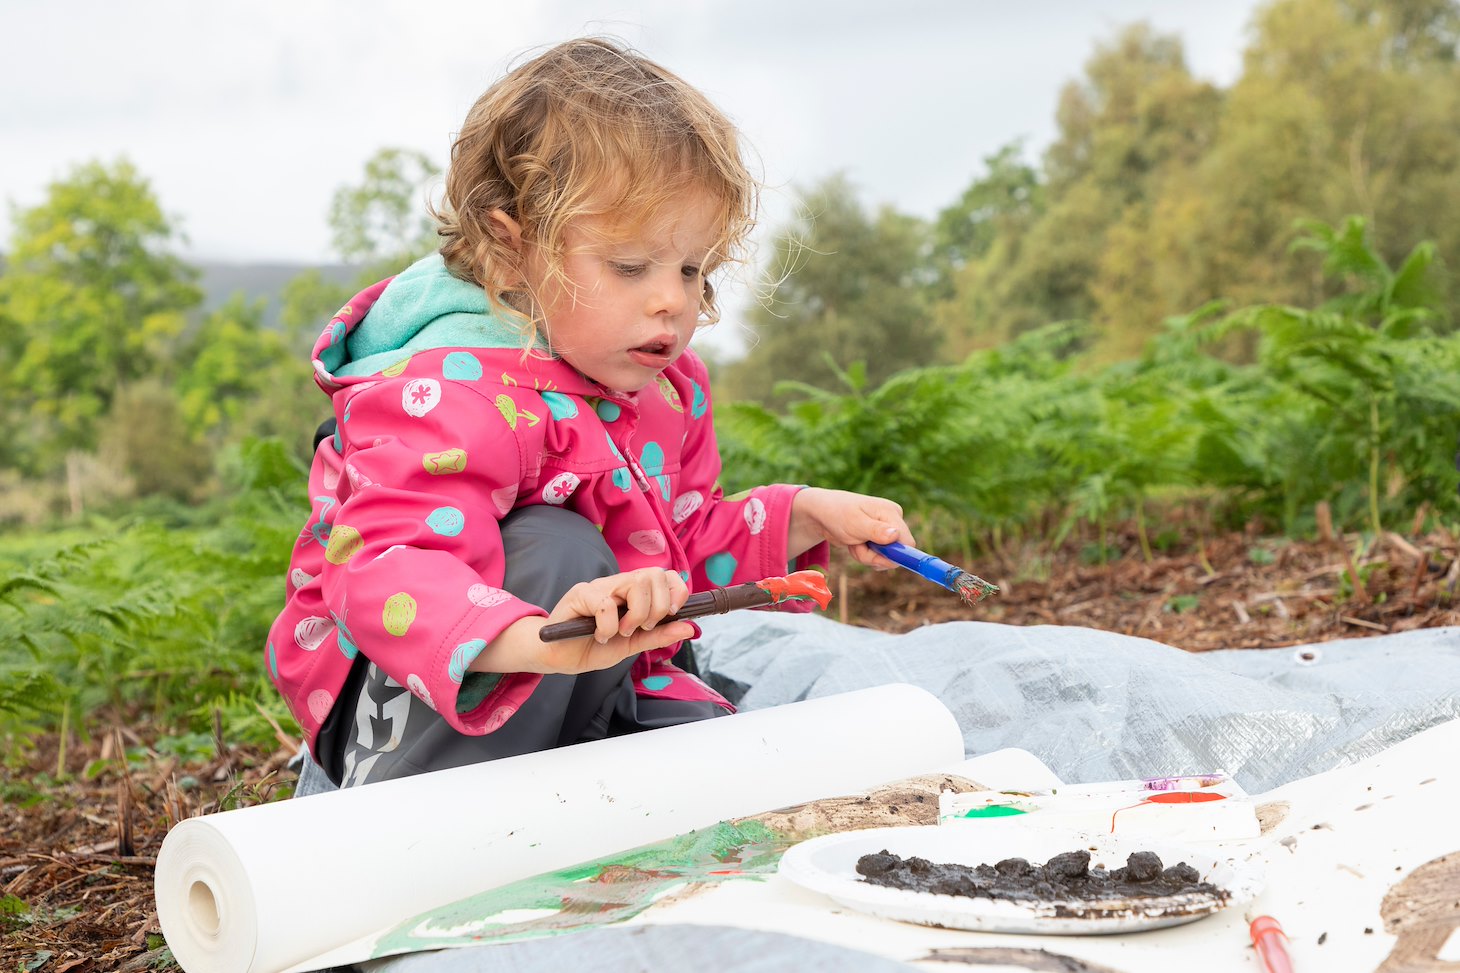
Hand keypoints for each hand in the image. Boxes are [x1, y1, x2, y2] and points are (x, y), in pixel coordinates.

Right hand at [532, 568, 695, 673]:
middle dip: (657, 607)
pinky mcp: (580, 595)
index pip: (665, 575)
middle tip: (642, 628)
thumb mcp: (632, 644)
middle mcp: (618, 583)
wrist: (558, 656)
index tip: (672, 614)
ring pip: (635, 584)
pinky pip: (607, 605)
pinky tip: (599, 635)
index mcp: (633, 592)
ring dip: (636, 615)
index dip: (677, 591)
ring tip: (621, 631)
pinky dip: (608, 627)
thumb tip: (690, 627)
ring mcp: (599, 587)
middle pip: (654, 575)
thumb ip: (659, 635)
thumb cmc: (592, 646)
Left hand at [788, 487, 913, 568]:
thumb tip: (896, 535)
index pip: (907, 543)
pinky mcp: (879, 539)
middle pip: (896, 553)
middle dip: (874, 556)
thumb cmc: (837, 514)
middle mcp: (893, 521)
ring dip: (866, 556)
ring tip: (853, 543)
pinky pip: (878, 557)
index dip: (894, 554)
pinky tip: (854, 544)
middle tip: (857, 546)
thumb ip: (876, 531)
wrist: (822, 514)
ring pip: (886, 558)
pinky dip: (864, 555)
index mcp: (892, 513)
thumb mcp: (855, 524)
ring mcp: (886, 531)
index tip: (876, 558)